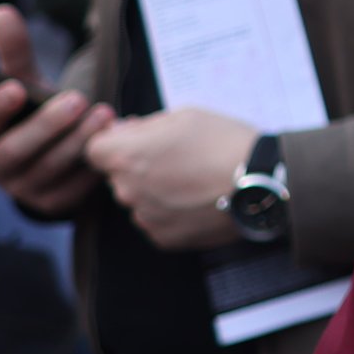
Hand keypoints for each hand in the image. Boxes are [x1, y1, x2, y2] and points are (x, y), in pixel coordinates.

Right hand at [0, 7, 111, 218]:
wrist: (53, 154)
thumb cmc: (32, 111)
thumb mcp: (24, 81)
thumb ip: (15, 51)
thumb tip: (3, 11)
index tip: (17, 88)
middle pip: (16, 151)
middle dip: (47, 126)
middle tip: (79, 99)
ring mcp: (24, 190)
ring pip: (49, 169)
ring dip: (78, 142)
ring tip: (106, 115)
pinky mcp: (54, 203)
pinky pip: (75, 188)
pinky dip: (97, 164)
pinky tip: (119, 139)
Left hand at [88, 104, 257, 249]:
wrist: (260, 184)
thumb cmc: (223, 142)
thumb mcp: (184, 115)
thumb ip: (143, 125)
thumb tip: (122, 131)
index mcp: (126, 156)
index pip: (93, 150)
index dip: (112, 142)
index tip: (133, 139)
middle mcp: (127, 191)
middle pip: (116, 176)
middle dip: (135, 166)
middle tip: (174, 157)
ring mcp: (145, 218)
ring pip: (137, 199)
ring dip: (153, 190)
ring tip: (190, 181)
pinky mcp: (164, 238)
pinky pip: (155, 221)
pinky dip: (169, 212)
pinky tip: (195, 200)